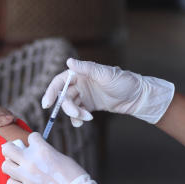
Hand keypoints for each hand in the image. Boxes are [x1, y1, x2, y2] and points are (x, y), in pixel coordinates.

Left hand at [1, 132, 118, 183]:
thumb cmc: (74, 177)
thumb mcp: (61, 157)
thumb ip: (45, 152)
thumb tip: (34, 151)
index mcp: (42, 149)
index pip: (30, 137)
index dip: (34, 141)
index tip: (37, 147)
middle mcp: (31, 161)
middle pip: (7, 148)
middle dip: (11, 150)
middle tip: (15, 154)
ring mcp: (26, 176)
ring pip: (5, 166)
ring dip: (11, 166)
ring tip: (18, 170)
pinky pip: (9, 183)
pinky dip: (14, 183)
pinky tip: (21, 183)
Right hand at [41, 59, 174, 125]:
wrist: (138, 97)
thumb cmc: (124, 82)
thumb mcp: (105, 74)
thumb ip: (86, 68)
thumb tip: (69, 61)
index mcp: (81, 73)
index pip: (60, 82)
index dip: (51, 92)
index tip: (46, 104)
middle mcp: (80, 83)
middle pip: (64, 96)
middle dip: (68, 107)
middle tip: (77, 114)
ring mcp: (84, 94)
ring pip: (71, 106)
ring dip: (75, 113)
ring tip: (86, 118)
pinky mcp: (89, 105)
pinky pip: (78, 112)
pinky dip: (77, 118)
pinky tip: (82, 122)